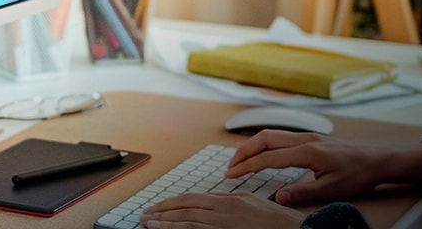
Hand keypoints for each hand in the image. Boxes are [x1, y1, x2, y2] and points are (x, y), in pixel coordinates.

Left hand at [140, 193, 304, 228]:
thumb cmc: (276, 222)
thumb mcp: (251, 204)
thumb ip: (231, 203)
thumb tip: (211, 205)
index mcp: (230, 198)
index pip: (193, 198)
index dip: (173, 203)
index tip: (159, 207)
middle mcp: (224, 207)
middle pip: (185, 206)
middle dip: (162, 210)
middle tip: (145, 214)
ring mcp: (225, 222)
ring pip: (186, 218)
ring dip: (163, 220)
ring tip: (147, 222)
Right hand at [226, 130, 421, 206]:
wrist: (379, 160)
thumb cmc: (358, 174)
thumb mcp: (331, 190)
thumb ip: (302, 192)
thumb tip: (277, 196)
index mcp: (307, 152)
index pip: (268, 157)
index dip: (247, 166)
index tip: (231, 174)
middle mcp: (305, 139)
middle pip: (265, 138)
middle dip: (244, 151)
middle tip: (230, 165)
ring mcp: (308, 136)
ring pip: (273, 134)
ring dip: (254, 145)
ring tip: (241, 159)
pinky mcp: (312, 139)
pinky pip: (282, 136)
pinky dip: (266, 143)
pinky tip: (264, 152)